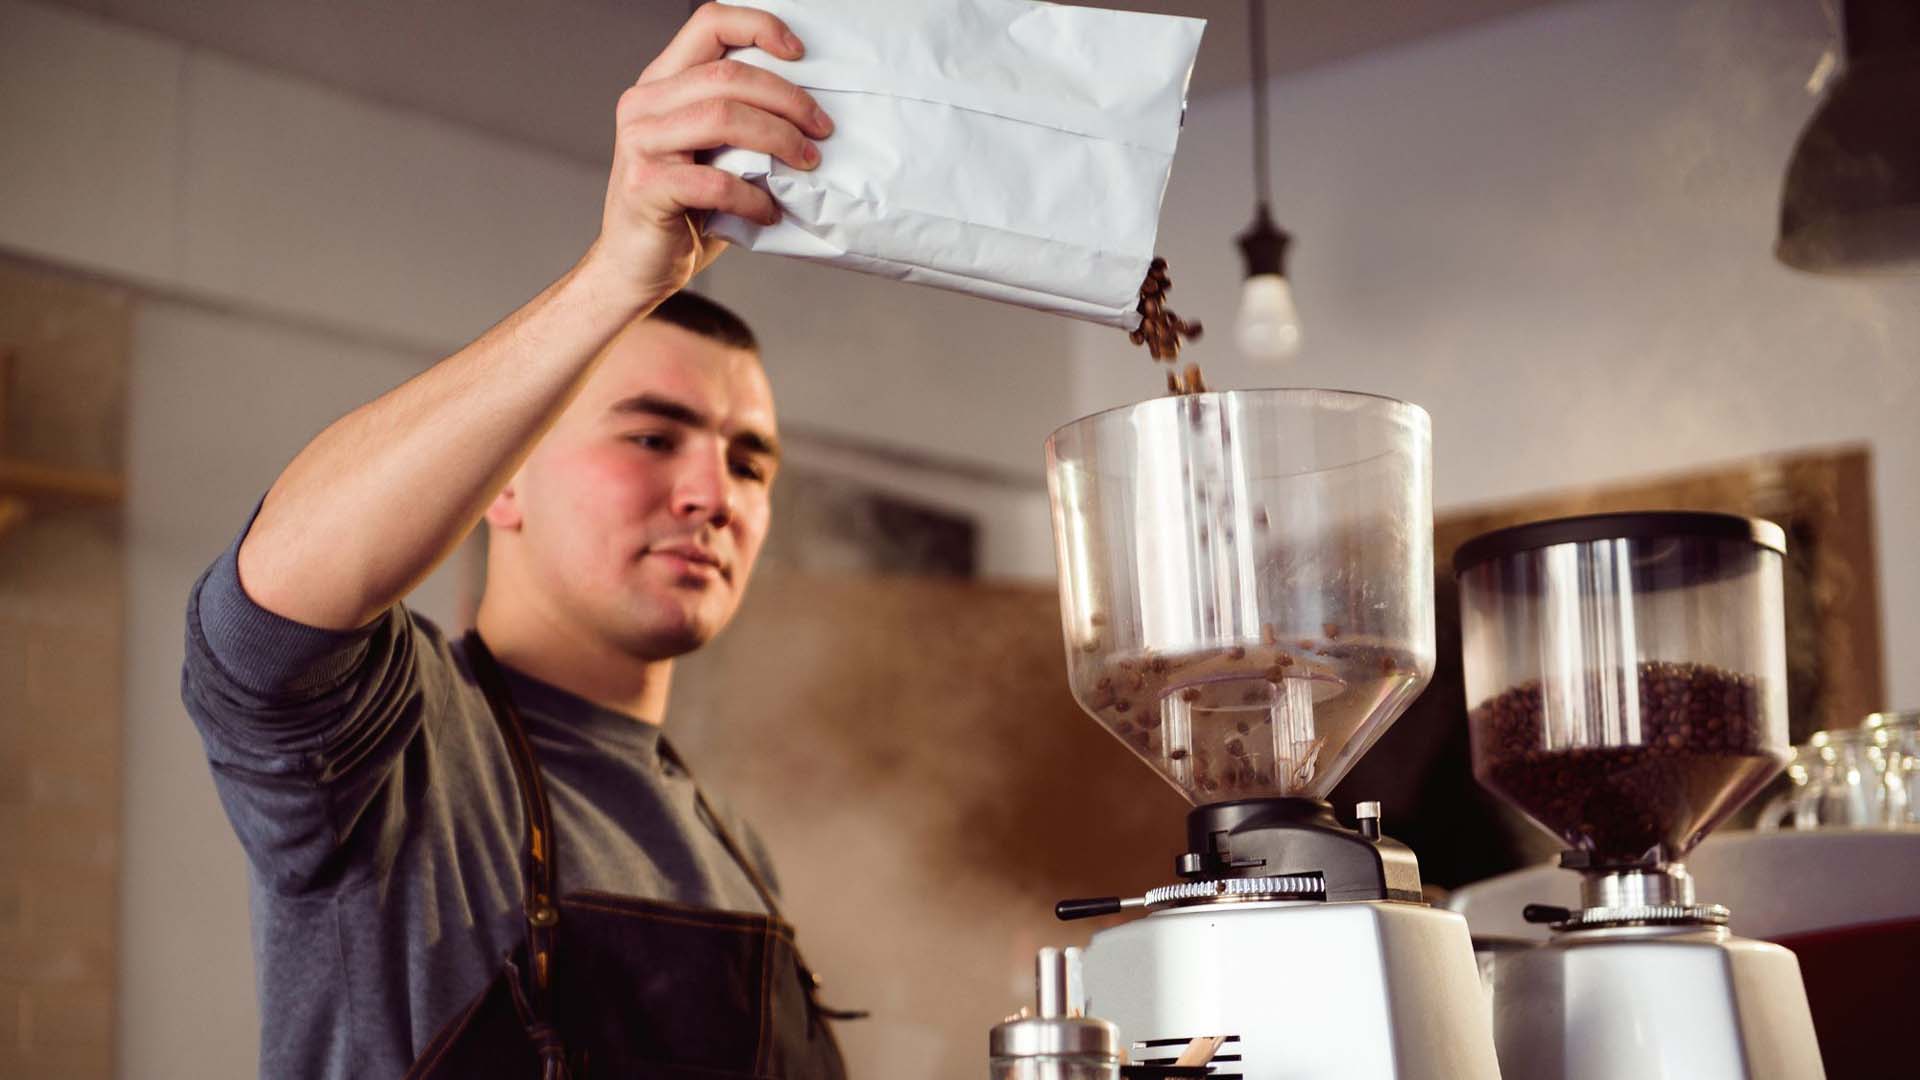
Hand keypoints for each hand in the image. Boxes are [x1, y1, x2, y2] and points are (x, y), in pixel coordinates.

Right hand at [588, 2, 833, 304]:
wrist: (636, 267)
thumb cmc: (683, 211)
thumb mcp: (710, 154)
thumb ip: (738, 122)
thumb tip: (811, 112)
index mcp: (661, 83)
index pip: (708, 23)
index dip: (758, 26)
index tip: (799, 53)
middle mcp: (644, 104)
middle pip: (727, 74)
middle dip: (787, 99)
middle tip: (822, 129)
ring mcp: (640, 143)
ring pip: (722, 117)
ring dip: (777, 138)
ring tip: (806, 163)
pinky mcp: (645, 186)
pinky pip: (714, 182)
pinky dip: (753, 197)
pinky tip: (769, 212)